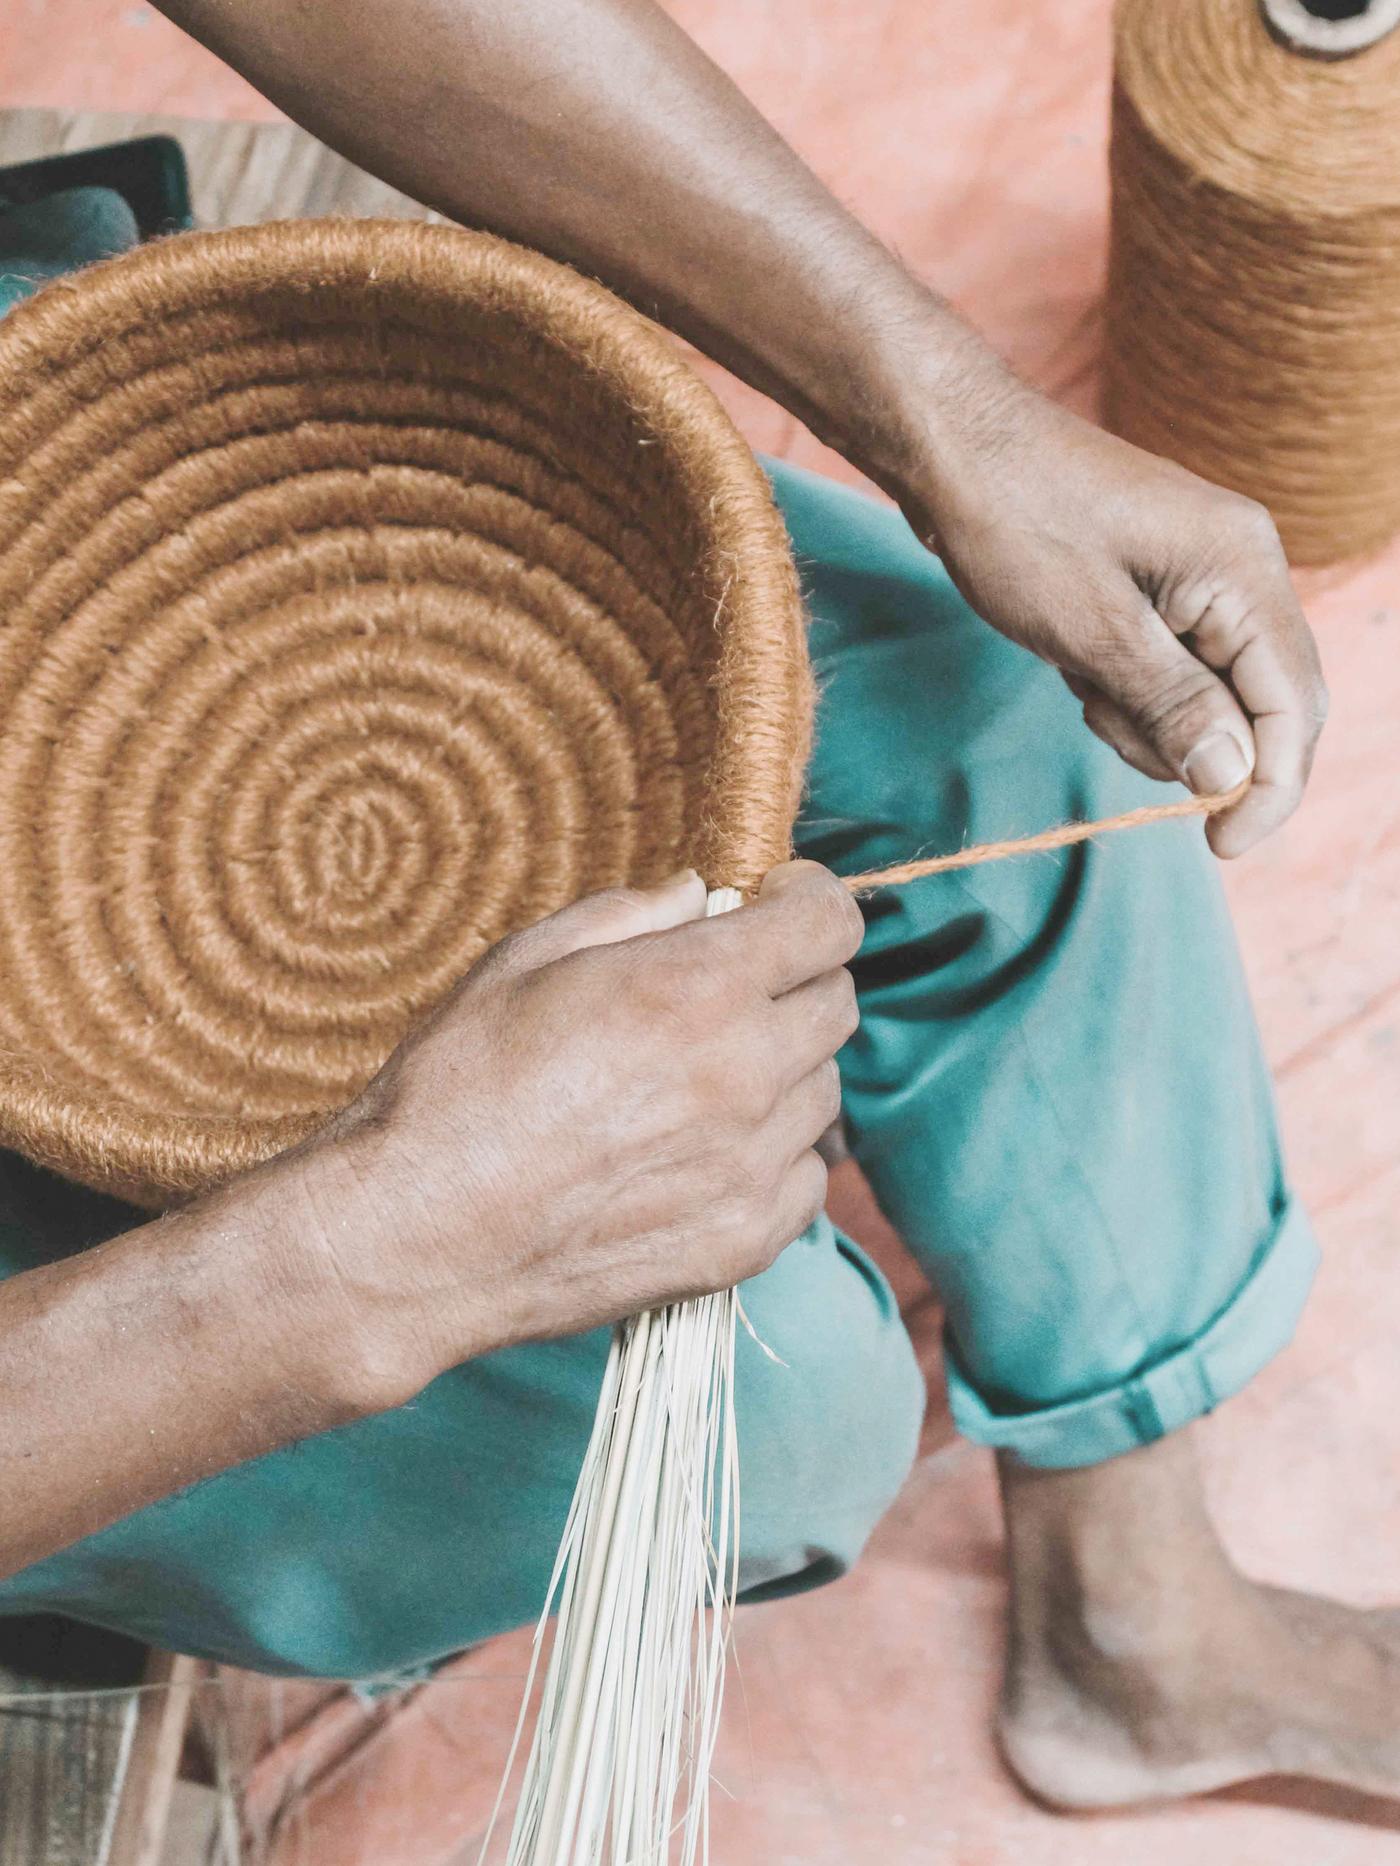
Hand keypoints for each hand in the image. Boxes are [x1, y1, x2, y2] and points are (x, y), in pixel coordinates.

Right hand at [299, 863, 861, 1401]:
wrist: (420, 1236)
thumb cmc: (456, 1088)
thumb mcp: (524, 962)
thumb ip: (628, 915)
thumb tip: (694, 894)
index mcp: (698, 988)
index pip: (830, 922)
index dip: (809, 900)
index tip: (775, 902)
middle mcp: (745, 1073)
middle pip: (838, 1004)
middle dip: (796, 981)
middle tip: (732, 991)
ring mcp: (751, 1165)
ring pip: (823, 1093)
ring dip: (782, 1071)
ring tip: (701, 1081)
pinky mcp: (744, 1239)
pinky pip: (804, 1178)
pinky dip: (773, 1155)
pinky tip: (708, 1151)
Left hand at [898, 368, 1327, 857]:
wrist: (954, 446)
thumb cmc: (1016, 521)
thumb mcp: (1089, 629)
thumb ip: (1171, 705)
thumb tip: (1234, 777)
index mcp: (1242, 570)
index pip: (1294, 705)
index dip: (1269, 788)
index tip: (1218, 844)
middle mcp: (1241, 570)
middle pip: (1262, 706)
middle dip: (1191, 744)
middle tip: (1104, 718)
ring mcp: (1203, 579)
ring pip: (1209, 697)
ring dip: (1145, 717)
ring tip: (1078, 675)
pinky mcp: (1163, 589)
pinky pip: (1169, 671)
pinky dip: (1124, 689)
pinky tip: (1074, 660)